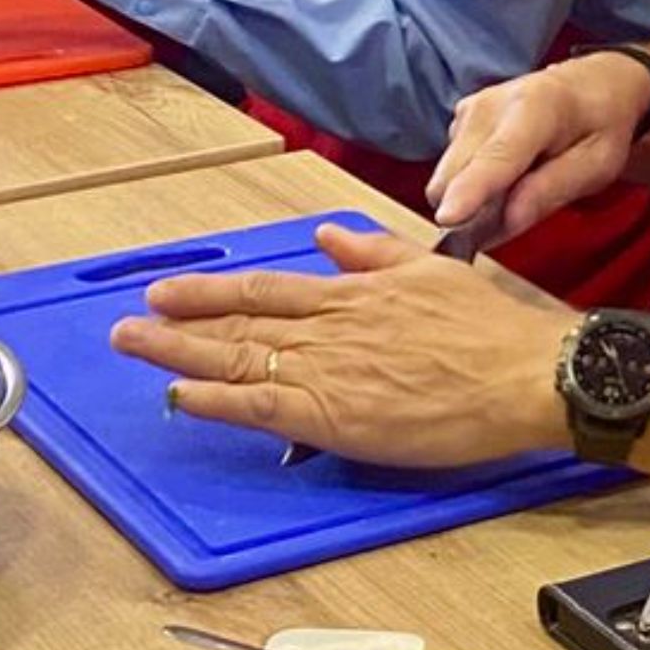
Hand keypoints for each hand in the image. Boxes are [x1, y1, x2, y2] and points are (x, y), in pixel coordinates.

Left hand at [110, 224, 572, 468]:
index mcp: (352, 294)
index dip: (213, 291)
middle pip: (240, 320)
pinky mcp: (333, 414)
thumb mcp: (431, 271)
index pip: (267, 290)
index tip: (170, 290)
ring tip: (133, 346)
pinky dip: (215, 398)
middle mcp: (328, 326)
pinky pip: (259, 405)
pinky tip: (180, 394)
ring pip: (238, 356)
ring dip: (179, 351)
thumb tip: (329, 235)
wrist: (522, 374)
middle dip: (178, 319)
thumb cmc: (489, 330)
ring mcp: (326, 370)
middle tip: (127, 321)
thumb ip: (374, 254)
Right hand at [426, 53, 649, 237]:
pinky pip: (451, 170)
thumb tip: (509, 219)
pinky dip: (472, 183)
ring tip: (522, 184)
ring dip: (474, 197)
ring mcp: (470, 110)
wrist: (590, 84)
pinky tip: (508, 172)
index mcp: (536, 108)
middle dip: (473, 209)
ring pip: (448, 178)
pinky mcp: (459, 119)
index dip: (471, 190)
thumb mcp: (598, 164)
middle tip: (520, 211)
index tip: (448, 219)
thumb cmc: (599, 126)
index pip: (498, 157)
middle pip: (458, 174)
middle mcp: (491, 104)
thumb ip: (552, 189)